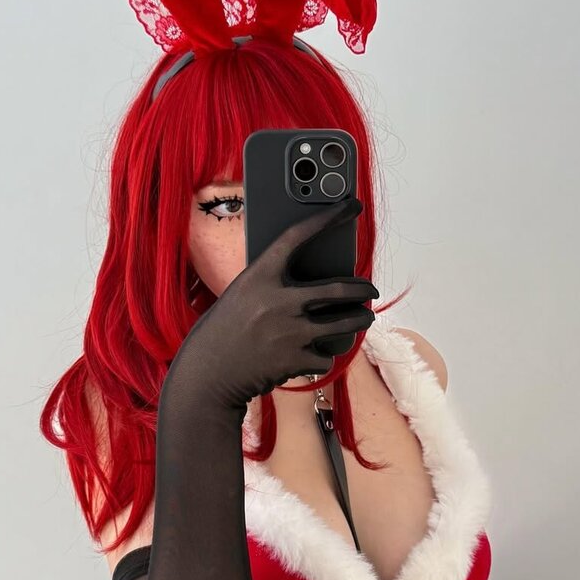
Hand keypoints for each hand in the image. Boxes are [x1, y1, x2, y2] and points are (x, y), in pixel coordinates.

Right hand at [166, 196, 377, 412]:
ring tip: (363, 319)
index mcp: (259, 275)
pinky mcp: (297, 359)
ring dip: (360, 321)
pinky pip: (325, 356)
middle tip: (371, 290)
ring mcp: (291, 331)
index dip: (328, 216)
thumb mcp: (243, 295)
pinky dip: (321, 357)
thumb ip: (274, 284)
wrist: (209, 373)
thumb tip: (319, 282)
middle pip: (341, 288)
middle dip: (364, 290)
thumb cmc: (225, 330)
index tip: (352, 206)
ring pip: (346, 323)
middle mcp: (278, 300)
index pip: (299, 235)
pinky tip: (308, 357)